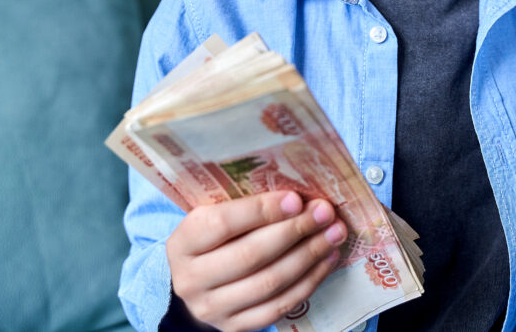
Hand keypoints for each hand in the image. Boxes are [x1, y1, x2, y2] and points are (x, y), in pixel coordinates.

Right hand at [165, 190, 347, 331]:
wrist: (197, 285)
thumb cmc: (214, 241)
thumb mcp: (213, 218)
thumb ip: (245, 208)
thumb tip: (300, 197)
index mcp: (182, 243)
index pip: (223, 223)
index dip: (262, 211)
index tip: (296, 199)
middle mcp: (190, 279)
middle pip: (250, 255)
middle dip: (294, 231)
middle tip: (324, 214)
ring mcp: (211, 308)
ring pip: (269, 282)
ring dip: (308, 256)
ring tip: (333, 234)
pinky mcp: (235, 327)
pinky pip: (279, 306)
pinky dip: (308, 281)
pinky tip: (326, 260)